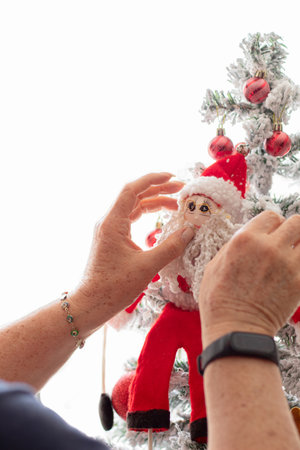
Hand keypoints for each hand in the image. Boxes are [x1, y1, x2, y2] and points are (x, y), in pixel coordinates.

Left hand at [70, 172, 193, 332]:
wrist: (91, 304)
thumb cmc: (113, 287)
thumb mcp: (146, 267)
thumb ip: (170, 247)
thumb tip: (190, 232)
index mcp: (112, 222)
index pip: (132, 190)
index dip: (152, 180)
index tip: (172, 177)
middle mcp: (109, 222)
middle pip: (134, 196)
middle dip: (158, 190)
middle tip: (181, 190)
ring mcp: (109, 230)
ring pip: (133, 208)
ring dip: (153, 203)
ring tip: (175, 205)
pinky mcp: (112, 239)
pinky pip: (130, 220)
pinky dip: (146, 216)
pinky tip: (160, 219)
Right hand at [198, 211, 299, 346]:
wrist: (235, 330)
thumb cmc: (219, 301)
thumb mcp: (214, 265)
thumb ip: (234, 246)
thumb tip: (247, 238)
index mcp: (245, 239)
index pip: (271, 216)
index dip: (271, 225)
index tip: (269, 234)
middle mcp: (269, 247)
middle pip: (296, 222)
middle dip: (291, 231)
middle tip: (284, 244)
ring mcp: (288, 264)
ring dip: (299, 247)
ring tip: (290, 258)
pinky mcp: (299, 282)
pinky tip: (292, 275)